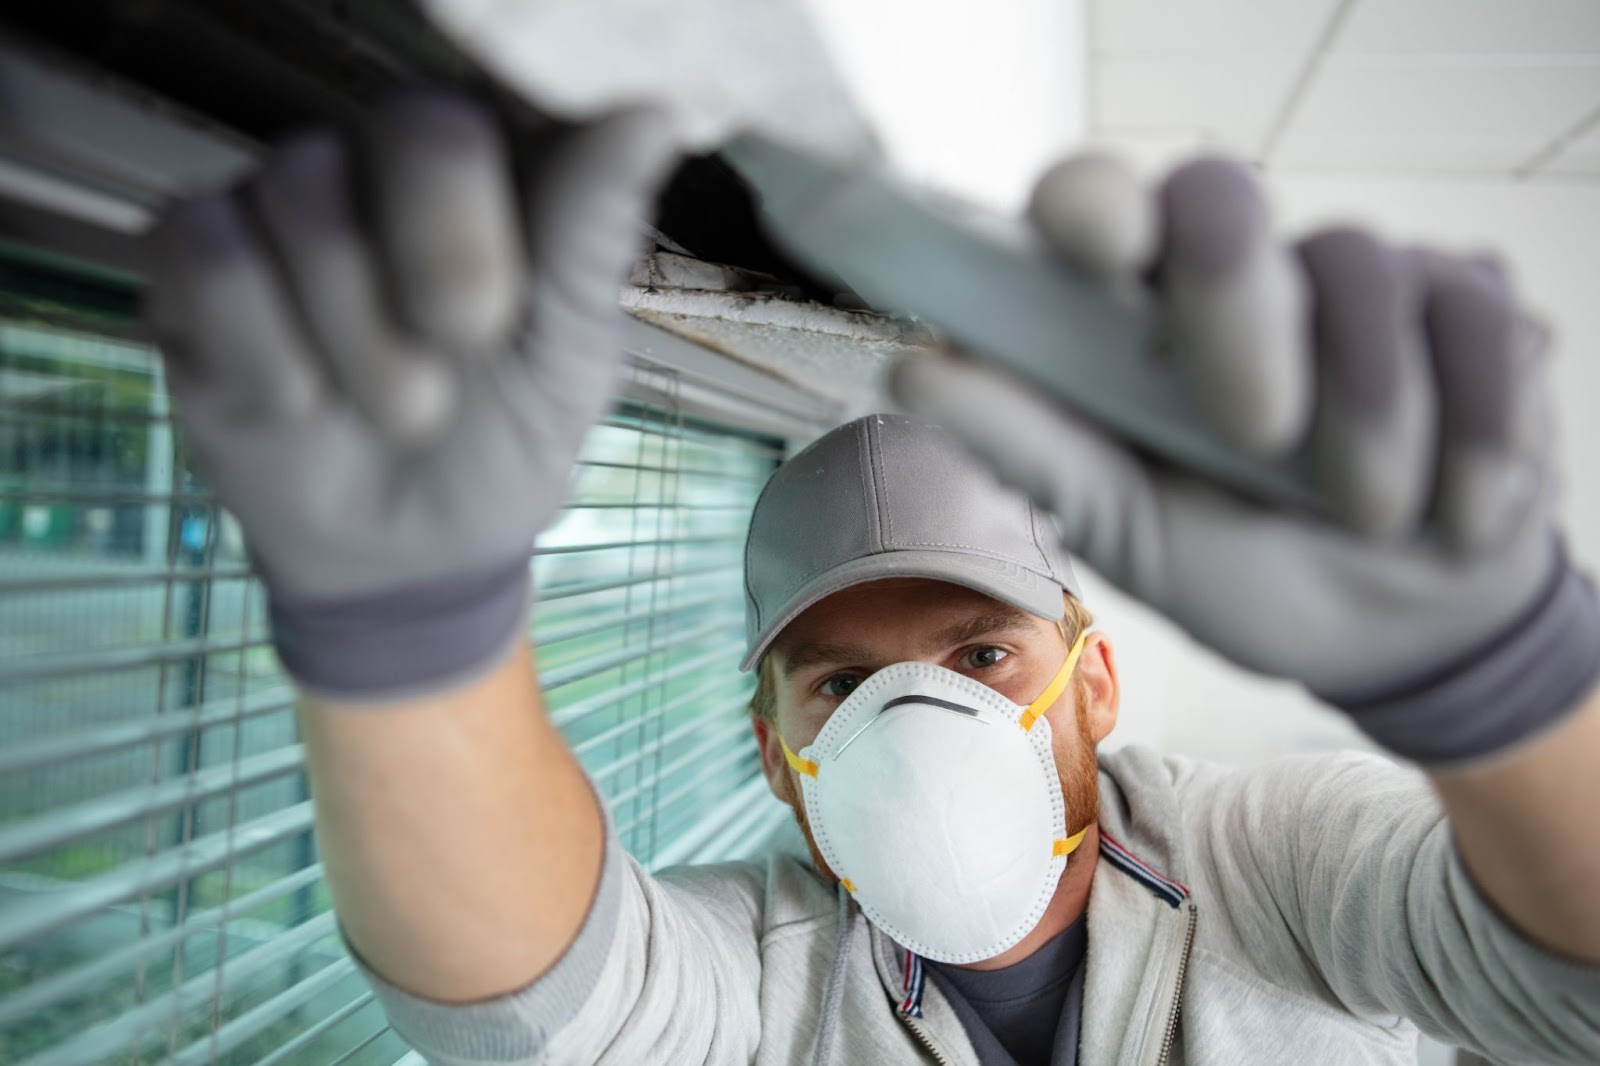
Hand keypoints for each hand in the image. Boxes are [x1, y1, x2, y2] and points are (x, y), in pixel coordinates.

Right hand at [146, 94, 675, 697]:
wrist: (405, 558)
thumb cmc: (502, 446)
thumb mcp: (567, 362)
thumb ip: (592, 239)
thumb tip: (654, 115)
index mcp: (498, 178)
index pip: (505, 117)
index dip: (496, 220)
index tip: (504, 320)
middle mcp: (392, 164)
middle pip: (410, 125)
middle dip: (445, 266)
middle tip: (463, 352)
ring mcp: (290, 200)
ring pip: (300, 190)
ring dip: (356, 336)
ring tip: (394, 408)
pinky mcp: (198, 254)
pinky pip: (206, 247)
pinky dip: (259, 347)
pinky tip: (296, 401)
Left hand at [892, 154, 1599, 763]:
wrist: (1388, 633)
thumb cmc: (1239, 565)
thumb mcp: (1127, 527)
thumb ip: (1031, 448)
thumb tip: (915, 371)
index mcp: (1139, 311)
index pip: (1100, 203)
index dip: (1091, 203)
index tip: (1097, 242)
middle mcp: (1243, 271)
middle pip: (1224, 197)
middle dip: (1237, 311)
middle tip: (1253, 433)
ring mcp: (1364, 279)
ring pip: (1361, 264)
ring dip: (1369, 415)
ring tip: (1364, 514)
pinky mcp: (1475, 310)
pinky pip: (1480, 324)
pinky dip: (1470, 437)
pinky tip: (1446, 512)